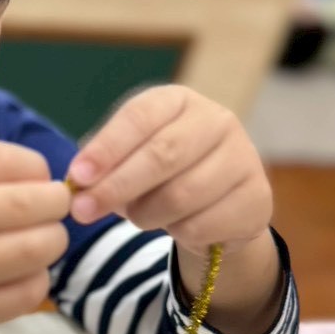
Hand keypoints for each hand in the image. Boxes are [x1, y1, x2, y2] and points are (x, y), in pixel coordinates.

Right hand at [0, 141, 70, 333]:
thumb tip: (43, 178)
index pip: (0, 160)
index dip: (35, 167)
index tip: (38, 176)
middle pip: (25, 206)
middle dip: (55, 203)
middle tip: (56, 206)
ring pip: (32, 252)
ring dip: (51, 241)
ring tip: (43, 238)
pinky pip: (23, 295)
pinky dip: (36, 279)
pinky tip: (23, 272)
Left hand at [67, 86, 271, 256]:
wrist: (219, 204)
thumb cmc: (161, 173)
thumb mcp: (129, 159)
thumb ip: (102, 166)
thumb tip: (77, 183)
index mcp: (178, 101)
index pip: (140, 116)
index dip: (107, 147)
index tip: (78, 176)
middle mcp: (216, 120)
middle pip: (162, 154)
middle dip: (117, 186)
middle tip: (83, 211)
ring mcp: (243, 157)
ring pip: (181, 195)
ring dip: (145, 214)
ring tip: (136, 216)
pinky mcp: (257, 197)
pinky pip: (202, 224)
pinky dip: (176, 233)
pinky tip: (175, 225)